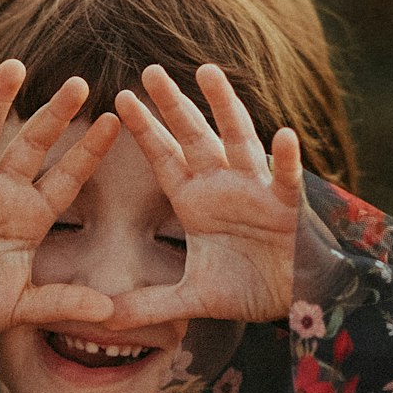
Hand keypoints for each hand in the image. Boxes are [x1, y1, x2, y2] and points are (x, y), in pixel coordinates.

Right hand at [0, 60, 120, 340]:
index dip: (89, 151)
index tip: (116, 120)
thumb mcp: (25, 307)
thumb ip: (63, 303)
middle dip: (54, 115)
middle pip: (32, 145)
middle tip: (78, 83)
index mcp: (31, 217)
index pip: (67, 177)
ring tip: (14, 66)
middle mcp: (2, 194)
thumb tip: (110, 314)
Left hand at [109, 63, 302, 326]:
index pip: (164, 158)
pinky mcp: (288, 206)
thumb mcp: (190, 299)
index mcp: (195, 201)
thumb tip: (101, 320)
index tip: (119, 98)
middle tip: (150, 71)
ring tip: (208, 72)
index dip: (144, 129)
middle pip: (193, 136)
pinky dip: (286, 159)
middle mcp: (222, 185)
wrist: (292, 301)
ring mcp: (256, 190)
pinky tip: (284, 134)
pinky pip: (287, 178)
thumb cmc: (244, 288)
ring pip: (238, 139)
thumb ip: (147, 305)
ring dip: (224, 106)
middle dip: (173, 104)